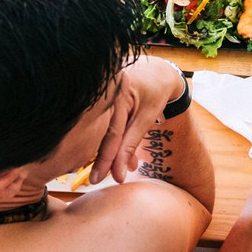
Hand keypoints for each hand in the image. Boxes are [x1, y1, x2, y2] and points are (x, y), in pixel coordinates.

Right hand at [90, 57, 184, 183]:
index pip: (111, 132)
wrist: (155, 71)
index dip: (108, 157)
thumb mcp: (147, 118)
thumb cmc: (154, 93)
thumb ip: (132, 143)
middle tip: (96, 180)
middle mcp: (104, 91)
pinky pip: (100, 123)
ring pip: (99, 129)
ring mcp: (98, 94)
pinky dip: (107, 139)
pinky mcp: (97, 99)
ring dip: (106, 151)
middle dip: (102, 157)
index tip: (104, 178)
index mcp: (117, 92)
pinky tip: (115, 156)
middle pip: (100, 131)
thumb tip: (120, 172)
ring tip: (110, 171)